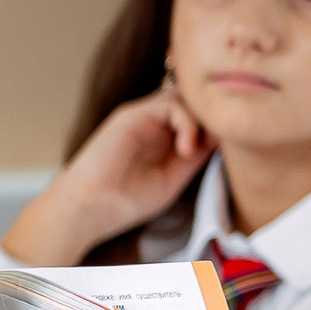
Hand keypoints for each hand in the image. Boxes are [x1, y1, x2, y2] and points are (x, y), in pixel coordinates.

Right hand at [0, 83, 215, 265]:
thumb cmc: (124, 202)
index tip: (217, 153)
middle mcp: (152, 125)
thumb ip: (196, 156)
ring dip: (198, 123)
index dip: (214, 129)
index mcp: (161, 140)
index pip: (197, 119)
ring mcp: (141, 118)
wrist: (88, 209)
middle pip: (193, 104)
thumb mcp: (174, 179)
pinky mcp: (131, 115)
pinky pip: (171, 103)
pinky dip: (186, 122)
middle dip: (209, 121)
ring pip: (185, 100)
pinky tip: (185, 148)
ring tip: (191, 152)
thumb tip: (222, 136)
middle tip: (211, 146)